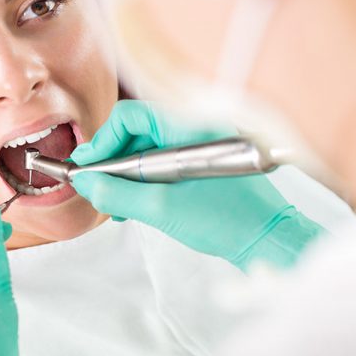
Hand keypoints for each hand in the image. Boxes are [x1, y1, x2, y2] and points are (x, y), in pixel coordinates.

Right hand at [72, 100, 321, 270]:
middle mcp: (194, 127)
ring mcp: (199, 144)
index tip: (88, 166)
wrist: (270, 239)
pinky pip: (163, 161)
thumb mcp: (161, 209)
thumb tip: (85, 184)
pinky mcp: (202, 161)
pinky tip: (134, 203)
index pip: (131, 116)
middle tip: (94, 184)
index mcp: (188, 127)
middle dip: (111, 159)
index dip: (103, 140)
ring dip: (125, 173)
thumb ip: (116, 194)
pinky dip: (144, 179)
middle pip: (137, 131)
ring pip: (147, 148)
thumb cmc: (227, 221)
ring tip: (113, 202)